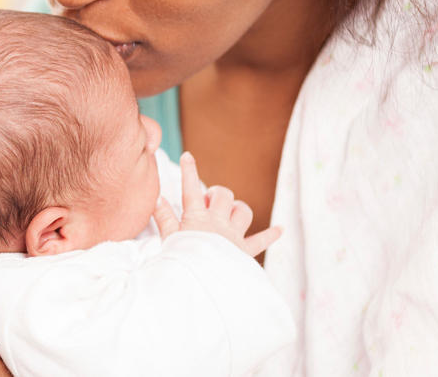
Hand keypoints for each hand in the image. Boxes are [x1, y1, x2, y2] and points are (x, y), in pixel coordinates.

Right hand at [152, 151, 281, 256]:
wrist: (202, 283)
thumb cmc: (182, 260)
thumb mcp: (168, 238)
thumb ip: (163, 217)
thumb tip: (157, 197)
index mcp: (196, 218)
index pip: (190, 189)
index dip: (189, 170)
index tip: (188, 155)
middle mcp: (217, 222)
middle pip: (223, 195)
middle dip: (217, 194)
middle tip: (208, 204)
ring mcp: (233, 235)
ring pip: (243, 211)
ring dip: (237, 209)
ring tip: (228, 215)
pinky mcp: (244, 251)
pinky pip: (261, 240)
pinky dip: (271, 234)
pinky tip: (281, 229)